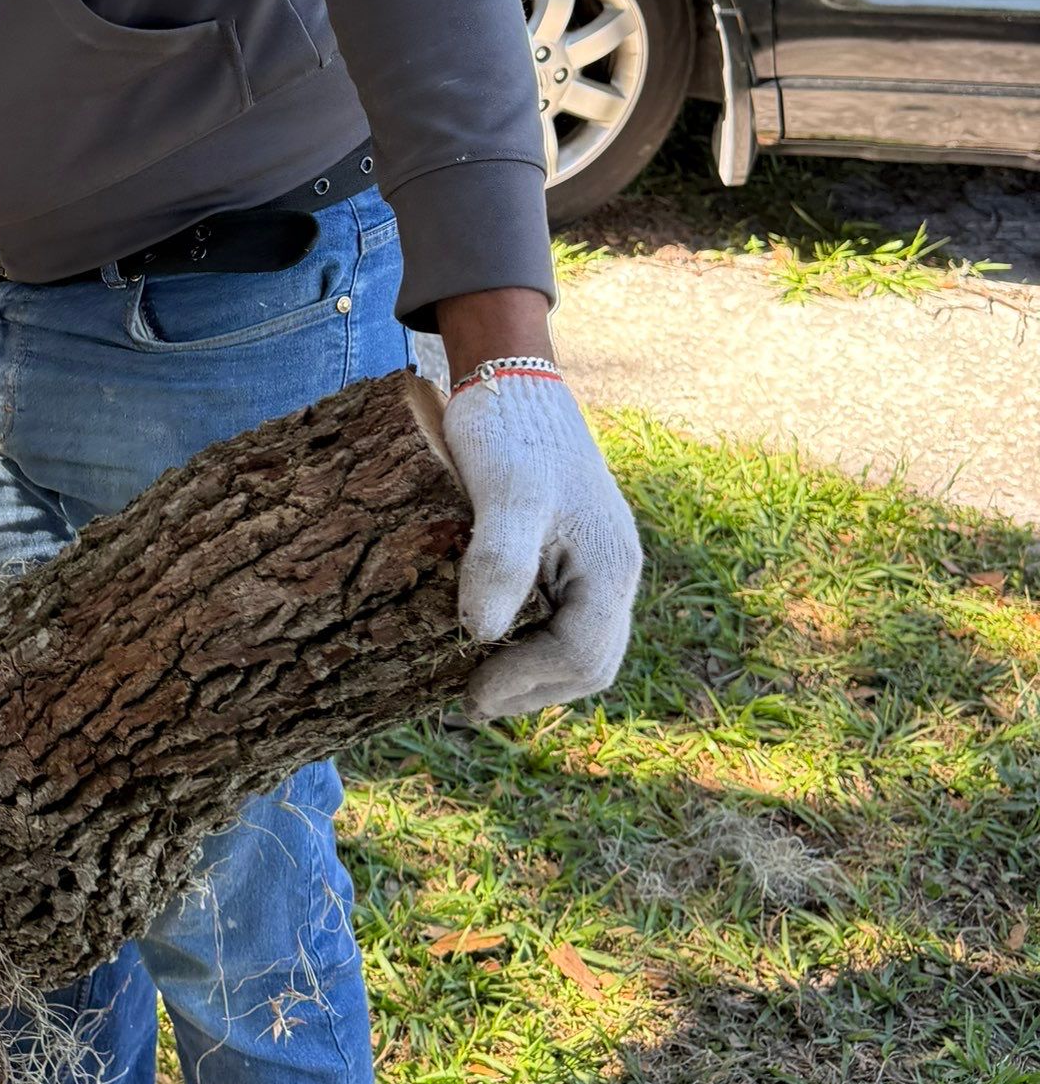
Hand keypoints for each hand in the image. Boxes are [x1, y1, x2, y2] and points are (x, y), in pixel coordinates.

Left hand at [438, 366, 641, 719]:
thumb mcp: (503, 492)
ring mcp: (596, 564)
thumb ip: (499, 560)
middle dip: (532, 691)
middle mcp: (614, 572)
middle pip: (590, 663)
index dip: (525, 683)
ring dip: (532, 674)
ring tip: (477, 684)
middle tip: (470, 703)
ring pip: (580, 646)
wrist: (513, 379)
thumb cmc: (509, 432)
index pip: (582, 656)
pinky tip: (488, 641)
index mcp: (610, 566)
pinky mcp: (572, 553)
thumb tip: (483, 634)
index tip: (469, 693)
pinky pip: (564, 618)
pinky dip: (530, 644)